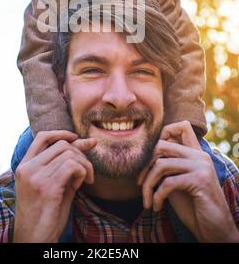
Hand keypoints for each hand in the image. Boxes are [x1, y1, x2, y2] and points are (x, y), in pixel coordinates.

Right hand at [13, 130, 96, 242]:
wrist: (33, 239)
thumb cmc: (45, 214)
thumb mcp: (54, 183)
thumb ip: (65, 163)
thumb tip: (87, 141)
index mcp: (24, 166)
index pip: (43, 137)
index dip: (62, 133)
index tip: (77, 137)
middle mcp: (27, 168)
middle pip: (61, 144)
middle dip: (81, 153)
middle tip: (87, 171)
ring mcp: (35, 177)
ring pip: (69, 154)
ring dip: (84, 165)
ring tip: (84, 180)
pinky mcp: (47, 188)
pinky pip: (72, 166)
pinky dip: (82, 172)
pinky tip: (81, 184)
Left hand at [140, 121, 238, 241]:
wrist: (215, 229)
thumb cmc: (193, 206)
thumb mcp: (176, 181)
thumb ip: (166, 165)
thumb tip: (141, 156)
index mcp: (196, 153)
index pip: (181, 126)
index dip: (160, 135)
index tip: (149, 160)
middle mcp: (200, 155)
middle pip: (161, 144)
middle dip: (144, 165)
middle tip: (140, 184)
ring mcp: (201, 166)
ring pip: (161, 165)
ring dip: (148, 185)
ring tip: (147, 200)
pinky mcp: (200, 180)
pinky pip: (167, 183)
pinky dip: (157, 196)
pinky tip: (156, 206)